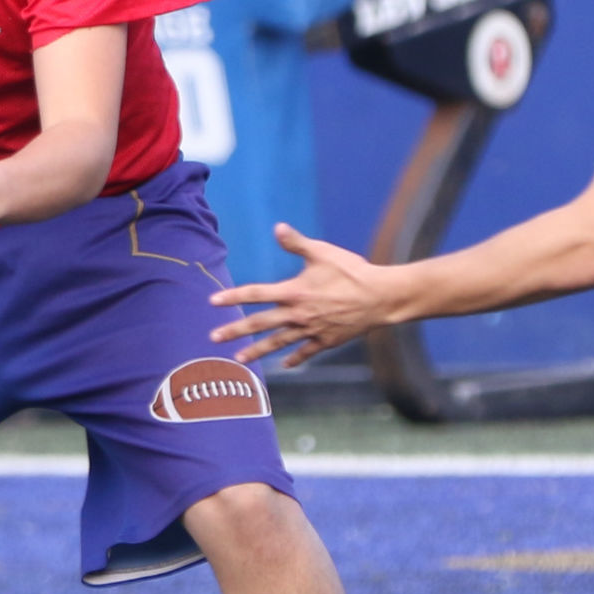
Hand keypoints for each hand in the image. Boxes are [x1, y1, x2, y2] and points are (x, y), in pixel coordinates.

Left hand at [211, 224, 400, 367]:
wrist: (380, 297)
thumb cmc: (352, 271)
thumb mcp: (323, 253)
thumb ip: (297, 243)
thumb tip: (277, 227)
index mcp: (294, 291)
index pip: (256, 294)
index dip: (233, 296)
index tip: (213, 302)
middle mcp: (298, 314)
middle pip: (260, 324)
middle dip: (235, 330)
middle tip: (213, 337)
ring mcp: (312, 330)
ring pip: (278, 343)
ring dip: (257, 351)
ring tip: (238, 359)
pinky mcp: (326, 340)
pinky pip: (306, 352)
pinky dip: (294, 358)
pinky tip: (283, 365)